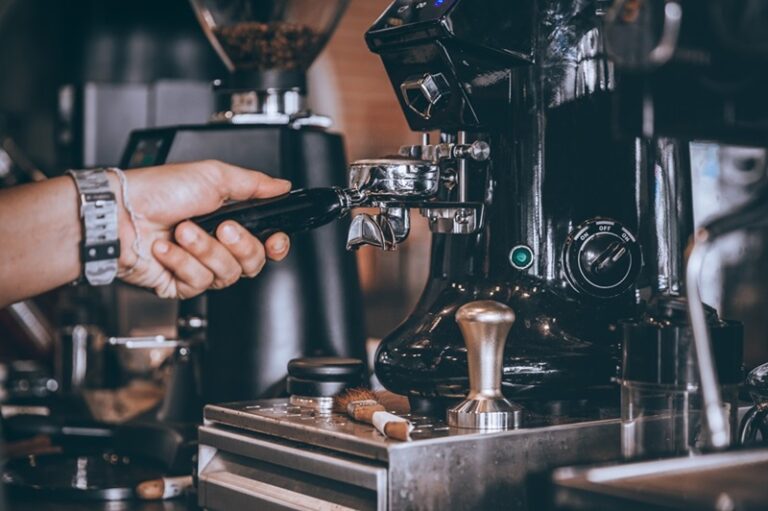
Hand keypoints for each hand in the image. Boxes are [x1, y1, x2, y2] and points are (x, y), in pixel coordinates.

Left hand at [114, 160, 291, 298]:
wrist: (119, 214)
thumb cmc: (157, 191)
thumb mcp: (214, 176)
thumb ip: (255, 183)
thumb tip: (282, 186)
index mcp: (229, 218)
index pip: (265, 242)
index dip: (275, 245)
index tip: (274, 240)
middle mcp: (216, 244)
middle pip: (252, 262)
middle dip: (239, 245)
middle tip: (223, 228)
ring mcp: (198, 265)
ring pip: (226, 274)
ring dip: (205, 250)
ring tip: (183, 231)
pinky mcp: (180, 284)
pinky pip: (198, 282)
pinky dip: (182, 262)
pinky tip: (166, 248)